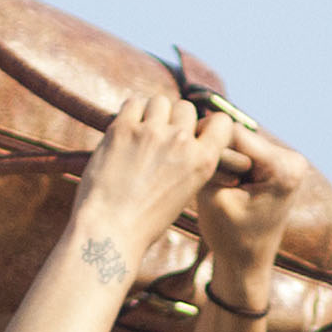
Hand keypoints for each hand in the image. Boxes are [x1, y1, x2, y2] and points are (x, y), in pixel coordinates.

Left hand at [64, 83, 232, 286]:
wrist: (110, 230)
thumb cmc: (145, 221)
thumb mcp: (184, 193)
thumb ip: (190, 162)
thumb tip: (187, 135)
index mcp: (202, 162)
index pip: (221, 122)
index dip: (208, 124)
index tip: (195, 133)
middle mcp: (181, 142)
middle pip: (185, 107)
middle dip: (174, 119)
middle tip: (159, 140)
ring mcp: (151, 133)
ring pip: (160, 101)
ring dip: (152, 113)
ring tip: (141, 135)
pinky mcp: (122, 129)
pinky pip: (133, 102)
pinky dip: (130, 113)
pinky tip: (125, 132)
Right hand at [193, 119, 318, 275]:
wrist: (247, 267)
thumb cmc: (229, 238)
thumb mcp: (213, 196)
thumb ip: (209, 158)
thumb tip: (202, 124)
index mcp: (283, 167)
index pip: (234, 133)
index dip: (208, 145)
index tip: (198, 168)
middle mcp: (292, 159)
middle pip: (239, 136)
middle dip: (219, 155)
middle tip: (212, 184)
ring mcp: (288, 162)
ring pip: (240, 144)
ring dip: (224, 160)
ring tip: (221, 189)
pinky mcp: (278, 167)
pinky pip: (245, 153)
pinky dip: (231, 165)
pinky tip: (228, 187)